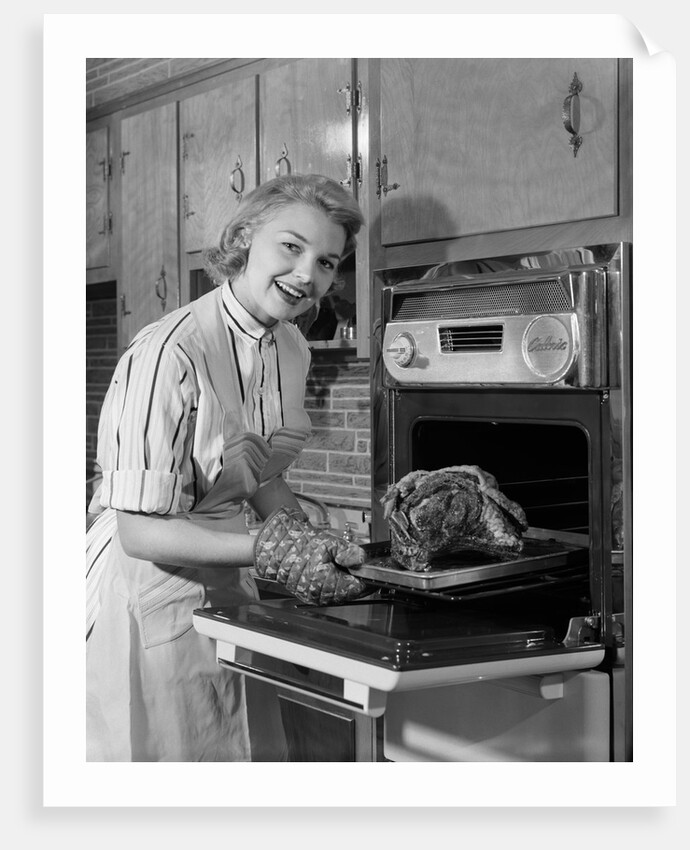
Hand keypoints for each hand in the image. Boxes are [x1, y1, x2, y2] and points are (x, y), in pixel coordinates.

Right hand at [254, 507, 368, 604]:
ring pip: (340, 593)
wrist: (278, 548)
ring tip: (352, 569)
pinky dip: (337, 584)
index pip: (356, 588)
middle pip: (349, 593)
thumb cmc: (300, 545)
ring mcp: (314, 596)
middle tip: (366, 570)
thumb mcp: (329, 543)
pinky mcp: (310, 594)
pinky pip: (330, 592)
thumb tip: (362, 559)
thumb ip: (348, 552)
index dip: (368, 580)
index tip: (375, 573)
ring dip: (348, 583)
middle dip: (359, 581)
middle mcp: (320, 595)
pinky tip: (339, 572)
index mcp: (326, 584)